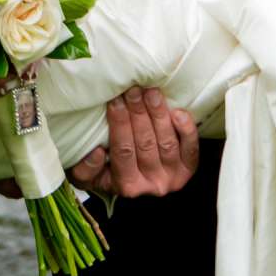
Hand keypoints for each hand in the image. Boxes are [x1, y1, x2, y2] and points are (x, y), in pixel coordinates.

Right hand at [67, 87, 197, 200]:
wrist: (134, 183)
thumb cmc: (105, 171)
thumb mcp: (86, 176)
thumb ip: (85, 169)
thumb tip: (98, 152)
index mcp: (126, 186)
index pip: (123, 151)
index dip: (120, 124)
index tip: (115, 100)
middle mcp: (152, 184)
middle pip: (146, 143)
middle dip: (139, 112)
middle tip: (133, 89)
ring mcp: (173, 177)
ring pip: (167, 142)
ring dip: (159, 114)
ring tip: (150, 91)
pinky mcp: (188, 168)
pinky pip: (190, 148)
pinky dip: (186, 129)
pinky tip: (177, 111)